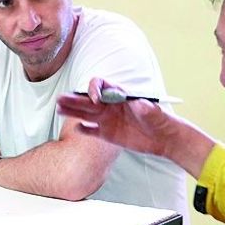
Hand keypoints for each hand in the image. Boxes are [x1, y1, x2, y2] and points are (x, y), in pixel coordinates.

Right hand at [55, 77, 179, 156]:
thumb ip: (146, 108)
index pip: (102, 86)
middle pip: (89, 100)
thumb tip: (138, 102)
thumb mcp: (157, 113)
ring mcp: (108, 120)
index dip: (95, 90)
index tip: (94, 100)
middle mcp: (111, 107)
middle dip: (75, 99)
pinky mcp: (108, 135)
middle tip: (61, 99)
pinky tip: (76, 128)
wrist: (165, 139)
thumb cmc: (162, 121)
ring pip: (86, 114)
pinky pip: (92, 131)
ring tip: (59, 108)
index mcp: (121, 96)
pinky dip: (84, 130)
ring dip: (73, 111)